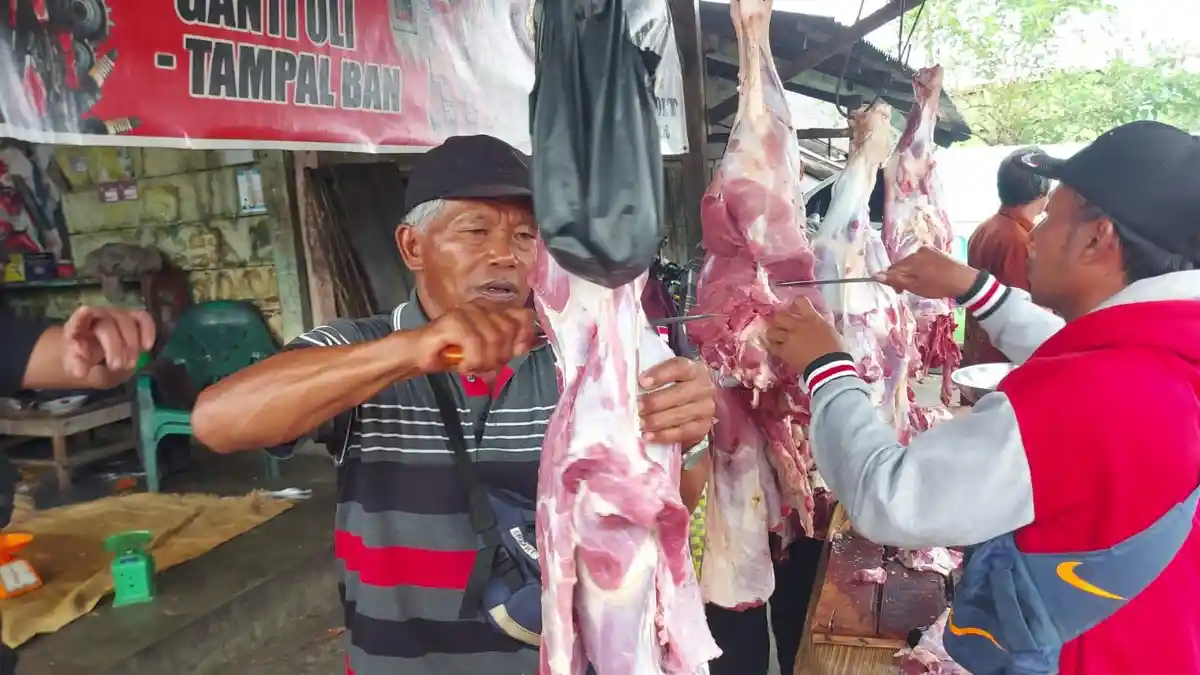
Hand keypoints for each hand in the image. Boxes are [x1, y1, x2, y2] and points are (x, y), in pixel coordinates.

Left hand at [62, 306, 155, 386]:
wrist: (95, 352)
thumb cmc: (84, 356)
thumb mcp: (76, 365)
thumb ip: (76, 365)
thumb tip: (81, 367)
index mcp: (77, 327)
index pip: (78, 319)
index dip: (82, 315)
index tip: (85, 311)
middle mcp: (97, 316)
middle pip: (108, 326)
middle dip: (114, 347)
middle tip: (117, 367)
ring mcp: (116, 315)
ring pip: (127, 321)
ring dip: (131, 344)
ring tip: (131, 364)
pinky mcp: (132, 318)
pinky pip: (143, 319)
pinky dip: (148, 331)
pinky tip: (147, 347)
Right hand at [413, 300, 535, 373]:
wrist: (419, 354)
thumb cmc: (452, 354)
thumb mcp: (486, 353)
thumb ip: (506, 347)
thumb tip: (526, 346)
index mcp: (491, 311)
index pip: (522, 315)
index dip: (524, 335)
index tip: (516, 352)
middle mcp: (481, 307)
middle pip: (509, 331)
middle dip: (500, 356)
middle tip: (484, 365)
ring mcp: (467, 312)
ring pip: (494, 339)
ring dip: (484, 362)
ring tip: (471, 366)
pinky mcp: (454, 321)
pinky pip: (475, 343)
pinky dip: (472, 360)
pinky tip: (463, 365)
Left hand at [638, 357, 715, 446]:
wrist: (692, 403)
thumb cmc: (674, 386)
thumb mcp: (668, 375)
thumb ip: (654, 377)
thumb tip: (630, 384)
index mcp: (695, 369)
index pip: (679, 367)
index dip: (660, 374)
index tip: (642, 382)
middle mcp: (704, 388)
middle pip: (678, 394)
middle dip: (655, 402)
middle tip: (638, 408)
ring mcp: (706, 409)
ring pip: (679, 415)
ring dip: (656, 421)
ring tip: (640, 423)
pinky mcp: (703, 427)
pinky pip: (682, 433)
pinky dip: (663, 436)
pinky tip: (649, 436)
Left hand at [765, 298, 843, 373]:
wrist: (829, 366)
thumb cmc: (834, 348)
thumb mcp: (829, 328)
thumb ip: (818, 321)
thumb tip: (812, 318)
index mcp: (811, 318)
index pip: (799, 301)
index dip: (795, 304)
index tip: (794, 309)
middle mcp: (797, 325)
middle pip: (780, 315)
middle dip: (780, 320)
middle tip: (783, 325)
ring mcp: (789, 338)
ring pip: (772, 330)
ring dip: (774, 333)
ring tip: (777, 337)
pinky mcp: (784, 352)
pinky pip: (772, 346)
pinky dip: (774, 346)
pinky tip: (778, 348)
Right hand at [875, 246, 978, 299]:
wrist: (963, 280)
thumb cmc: (938, 286)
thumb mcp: (915, 287)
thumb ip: (895, 280)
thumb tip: (876, 275)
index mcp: (910, 261)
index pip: (892, 269)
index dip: (892, 281)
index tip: (899, 291)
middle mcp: (916, 252)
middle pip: (902, 264)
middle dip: (902, 276)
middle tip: (910, 289)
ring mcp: (927, 250)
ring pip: (912, 262)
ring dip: (912, 272)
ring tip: (921, 283)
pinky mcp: (936, 251)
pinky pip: (922, 259)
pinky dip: (921, 267)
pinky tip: (929, 275)